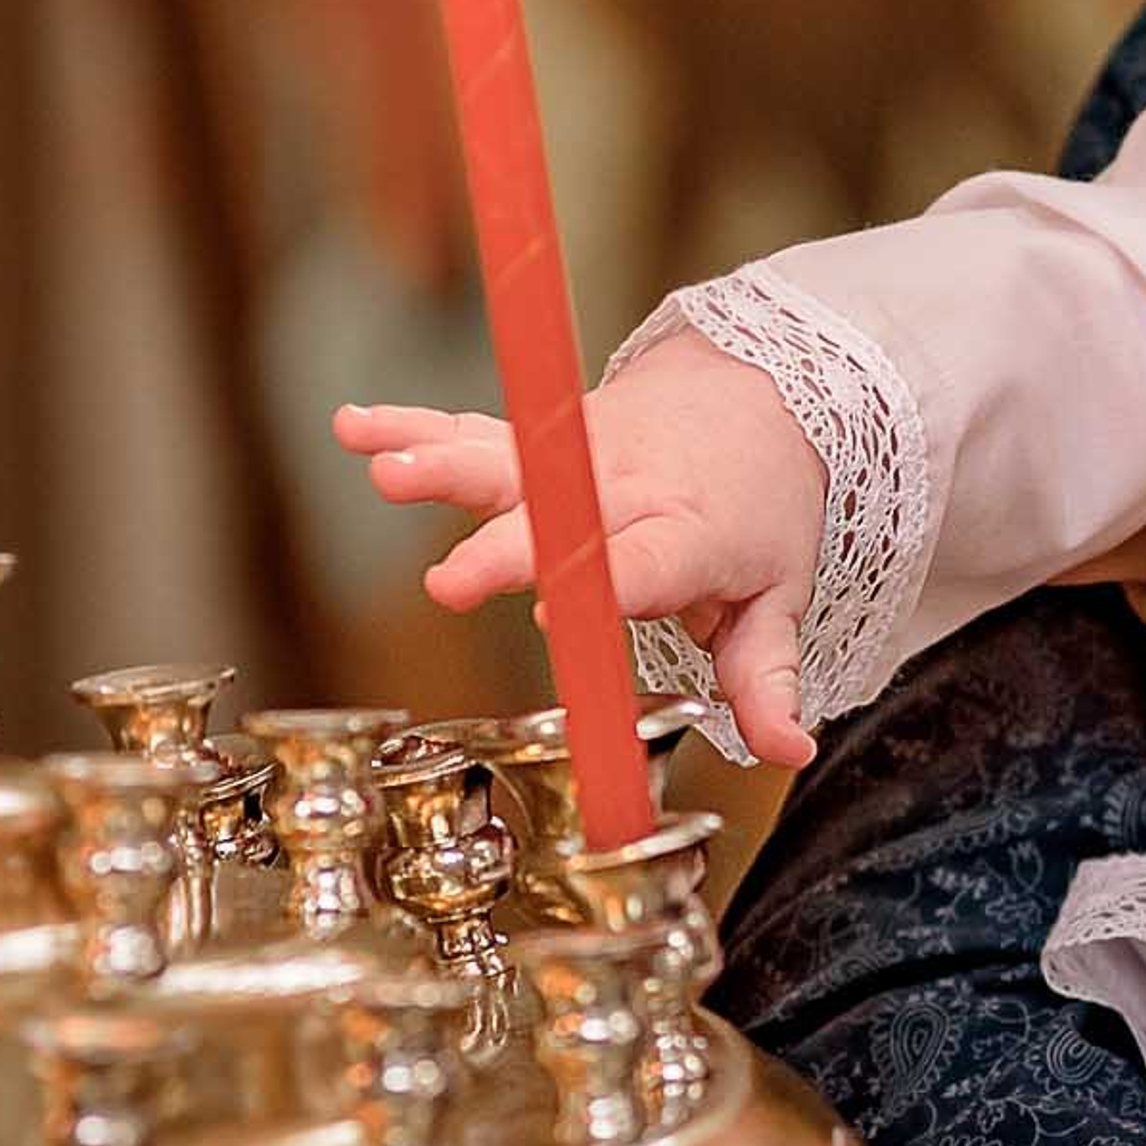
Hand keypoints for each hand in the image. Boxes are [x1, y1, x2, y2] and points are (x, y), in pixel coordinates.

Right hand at [333, 329, 825, 765]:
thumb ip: (767, 677)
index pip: (644, 564)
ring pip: (505, 459)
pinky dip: (412, 426)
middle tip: (452, 583)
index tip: (551, 614)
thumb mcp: (780, 593)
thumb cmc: (762, 506)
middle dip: (505, 550)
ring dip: (444, 463)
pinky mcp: (540, 439)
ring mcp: (575, 458)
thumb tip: (789, 752)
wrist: (765, 393)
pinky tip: (355, 429)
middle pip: (559, 518)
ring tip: (388, 471)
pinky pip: (472, 431)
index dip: (603, 582)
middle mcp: (624, 490)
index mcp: (687, 535)